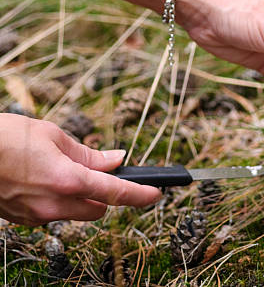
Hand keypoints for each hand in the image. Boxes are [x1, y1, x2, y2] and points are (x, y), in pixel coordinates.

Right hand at [0, 114, 160, 225]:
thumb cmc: (4, 138)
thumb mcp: (51, 135)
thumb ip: (88, 153)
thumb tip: (116, 158)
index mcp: (68, 180)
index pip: (116, 193)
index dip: (141, 194)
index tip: (156, 193)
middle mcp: (55, 204)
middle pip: (99, 209)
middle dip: (105, 195)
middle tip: (98, 172)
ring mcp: (36, 216)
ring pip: (75, 212)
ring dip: (79, 197)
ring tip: (59, 169)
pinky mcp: (21, 219)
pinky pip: (51, 213)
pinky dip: (56, 199)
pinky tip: (40, 179)